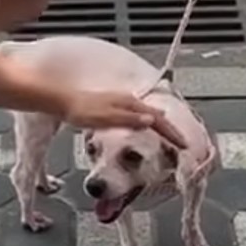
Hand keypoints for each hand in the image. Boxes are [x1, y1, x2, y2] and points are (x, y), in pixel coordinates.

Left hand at [63, 91, 186, 148]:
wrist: (62, 100)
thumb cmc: (80, 110)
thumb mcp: (106, 118)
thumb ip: (129, 120)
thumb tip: (151, 121)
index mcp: (129, 104)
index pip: (158, 119)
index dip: (172, 133)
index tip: (183, 144)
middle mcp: (128, 101)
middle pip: (156, 115)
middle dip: (170, 129)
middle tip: (180, 143)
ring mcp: (121, 102)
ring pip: (148, 114)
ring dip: (160, 126)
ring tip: (168, 137)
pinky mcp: (114, 106)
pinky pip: (138, 115)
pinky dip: (147, 123)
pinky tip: (143, 127)